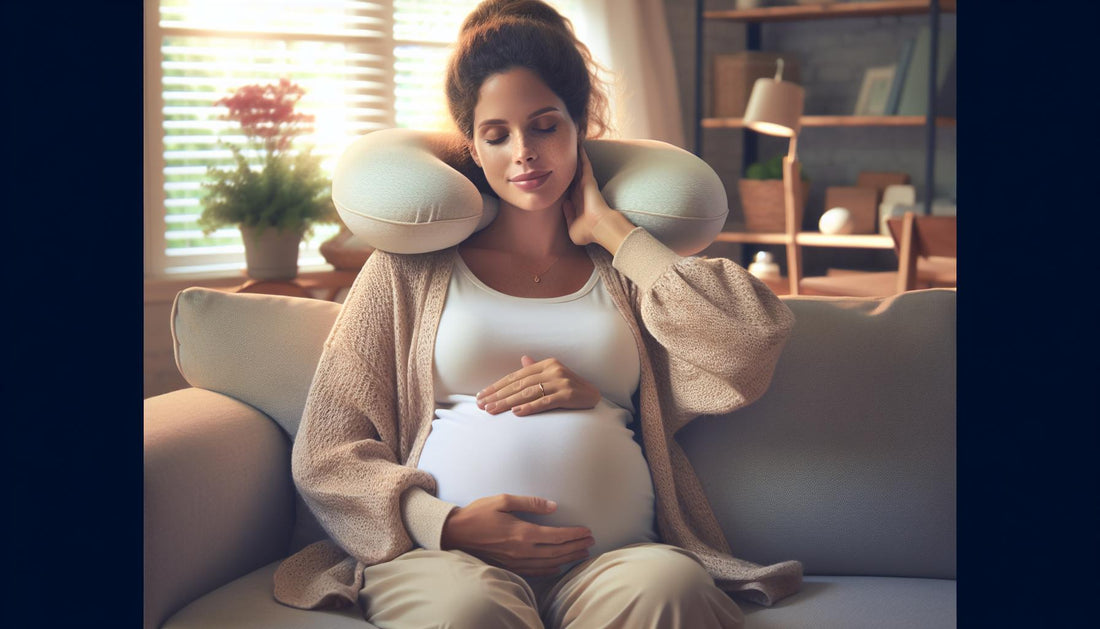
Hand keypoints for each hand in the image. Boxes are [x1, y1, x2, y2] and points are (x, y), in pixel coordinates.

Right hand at [440, 494, 594, 575]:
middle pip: (557, 551)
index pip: (557, 536)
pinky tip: (558, 566)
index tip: (587, 531)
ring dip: (568, 558)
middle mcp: (522, 550)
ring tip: (581, 553)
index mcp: (523, 532)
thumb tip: (552, 506)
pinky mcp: (510, 567)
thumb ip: (530, 503)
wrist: (455, 533)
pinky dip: (550, 569)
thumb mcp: (503, 500)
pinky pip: (535, 571)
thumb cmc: (478, 513)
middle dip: (576, 546)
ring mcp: (517, 561)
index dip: (574, 534)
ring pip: (549, 563)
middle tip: (591, 542)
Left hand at [477, 355, 600, 415]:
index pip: (516, 376)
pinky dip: (529, 407)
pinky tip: (516, 413)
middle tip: (481, 404)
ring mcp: (561, 382)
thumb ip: (537, 369)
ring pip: (528, 393)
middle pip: (519, 384)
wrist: (595, 396)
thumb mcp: (554, 375)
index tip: (482, 395)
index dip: (497, 386)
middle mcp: (553, 370)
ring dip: (507, 403)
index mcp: (547, 364)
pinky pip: (544, 402)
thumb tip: (522, 360)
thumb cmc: (571, 387)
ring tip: (492, 410)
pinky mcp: (568, 395)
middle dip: (498, 395)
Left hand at [562, 146, 635, 253]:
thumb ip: (568, 216)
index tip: (559, 173)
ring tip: (573, 142)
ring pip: (579, 166)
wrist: (600, 228)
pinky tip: (579, 144)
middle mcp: (581, 191)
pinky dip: (582, 154)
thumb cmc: (587, 232)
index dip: (564, 181)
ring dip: (576, 156)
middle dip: (570, 164)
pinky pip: (584, 163)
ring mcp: (585, 184)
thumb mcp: (572, 228)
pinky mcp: (589, 179)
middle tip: (564, 152)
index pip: (569, 189)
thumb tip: (564, 204)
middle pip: (574, 174)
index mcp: (577, 202)